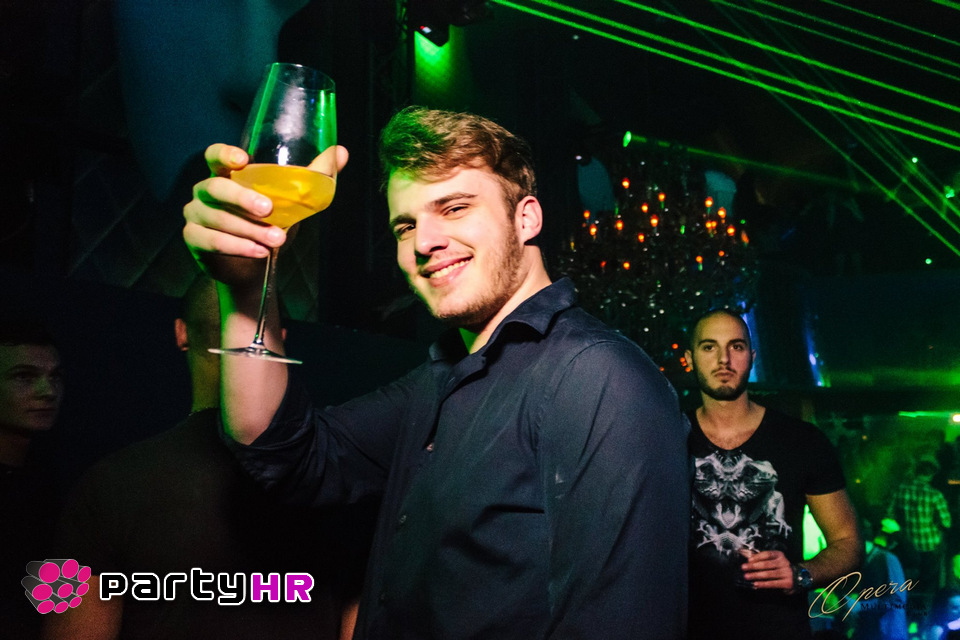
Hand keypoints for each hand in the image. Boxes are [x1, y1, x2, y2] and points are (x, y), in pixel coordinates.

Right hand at [182, 143, 348, 283]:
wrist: (255, 264)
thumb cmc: (271, 224)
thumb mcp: (294, 201)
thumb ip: (313, 176)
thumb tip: (340, 151)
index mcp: (226, 175)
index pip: (215, 156)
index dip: (224, 154)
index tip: (242, 160)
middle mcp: (205, 190)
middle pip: (216, 188)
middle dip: (243, 199)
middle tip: (269, 209)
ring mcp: (195, 214)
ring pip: (218, 219)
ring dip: (250, 230)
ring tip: (277, 239)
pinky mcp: (194, 238)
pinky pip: (213, 241)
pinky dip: (238, 247)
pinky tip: (260, 252)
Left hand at [741, 550, 794, 591]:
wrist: (797, 578)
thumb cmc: (780, 567)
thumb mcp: (774, 560)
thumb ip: (762, 558)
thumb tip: (748, 557)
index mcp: (780, 555)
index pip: (767, 554)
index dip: (757, 557)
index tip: (748, 560)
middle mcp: (784, 563)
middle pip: (766, 564)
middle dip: (753, 566)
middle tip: (743, 568)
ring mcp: (787, 573)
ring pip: (769, 574)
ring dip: (756, 575)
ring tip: (747, 576)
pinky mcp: (788, 582)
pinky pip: (773, 583)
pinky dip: (763, 584)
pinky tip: (756, 584)